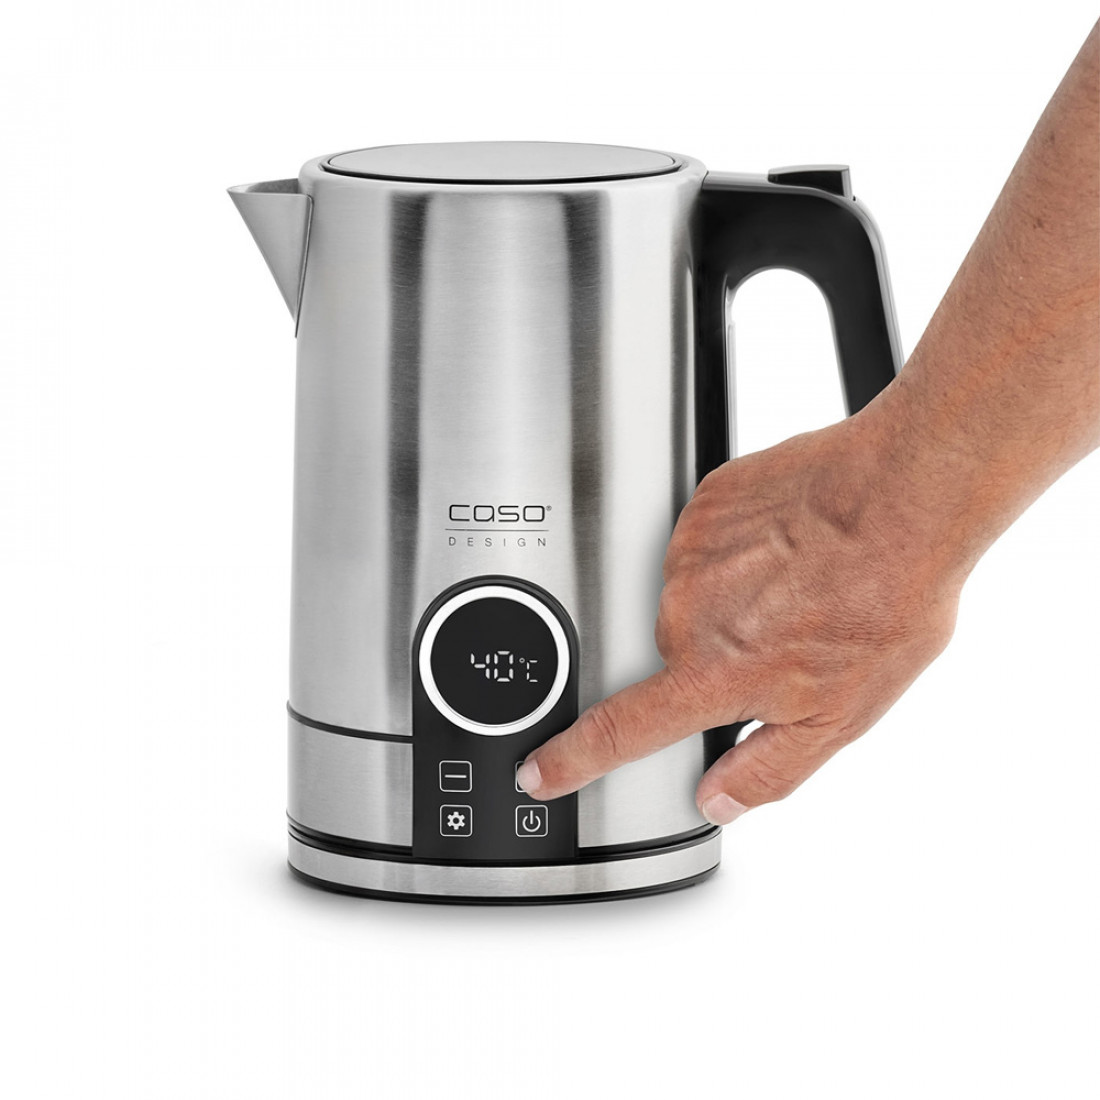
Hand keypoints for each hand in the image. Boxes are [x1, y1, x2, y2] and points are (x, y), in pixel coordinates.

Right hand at [516, 418, 961, 822]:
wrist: (903, 497)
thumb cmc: (885, 601)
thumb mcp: (842, 715)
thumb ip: (768, 767)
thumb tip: (717, 800)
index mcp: (713, 673)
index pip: (620, 729)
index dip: (572, 757)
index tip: (538, 769)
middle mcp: (686, 615)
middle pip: (675, 654)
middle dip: (717, 656)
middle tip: (785, 637)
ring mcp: (689, 553)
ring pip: (692, 597)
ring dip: (733, 600)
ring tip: (798, 585)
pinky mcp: (703, 505)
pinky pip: (704, 544)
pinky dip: (740, 552)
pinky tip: (788, 546)